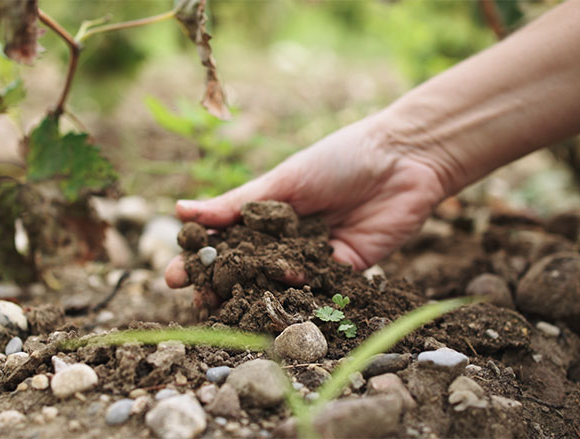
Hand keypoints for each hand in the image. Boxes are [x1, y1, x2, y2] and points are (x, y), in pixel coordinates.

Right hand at [165, 111, 448, 289]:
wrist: (404, 160)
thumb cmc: (338, 158)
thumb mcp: (282, 181)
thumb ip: (234, 204)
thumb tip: (180, 210)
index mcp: (267, 211)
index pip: (225, 240)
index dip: (200, 258)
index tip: (174, 276)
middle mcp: (287, 236)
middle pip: (248, 269)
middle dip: (222, 286)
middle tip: (197, 303)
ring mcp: (314, 255)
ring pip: (279, 284)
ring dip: (255, 297)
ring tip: (227, 309)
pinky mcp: (345, 269)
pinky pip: (318, 289)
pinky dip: (299, 295)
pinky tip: (279, 299)